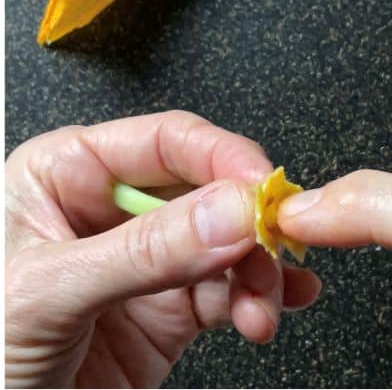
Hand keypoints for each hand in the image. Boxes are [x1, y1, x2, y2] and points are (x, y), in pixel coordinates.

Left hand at [5, 111, 321, 387]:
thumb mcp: (48, 293)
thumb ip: (143, 251)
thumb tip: (227, 212)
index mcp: (62, 177)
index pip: (163, 143)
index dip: (222, 159)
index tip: (263, 189)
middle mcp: (108, 214)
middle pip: (210, 194)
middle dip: (250, 227)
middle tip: (277, 249)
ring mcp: (142, 266)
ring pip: (229, 248)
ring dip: (260, 275)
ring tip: (263, 307)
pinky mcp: (166, 315)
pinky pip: (229, 295)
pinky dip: (261, 302)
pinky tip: (272, 311)